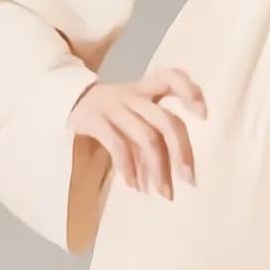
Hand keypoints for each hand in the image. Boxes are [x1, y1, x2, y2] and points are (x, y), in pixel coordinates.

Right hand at [67, 67, 206, 199]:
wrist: (66, 102)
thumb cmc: (111, 112)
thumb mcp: (133, 109)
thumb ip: (153, 128)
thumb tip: (178, 169)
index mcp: (145, 88)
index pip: (172, 76)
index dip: (190, 90)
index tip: (203, 115)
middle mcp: (132, 95)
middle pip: (165, 120)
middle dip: (181, 152)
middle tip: (189, 179)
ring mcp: (113, 106)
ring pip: (146, 137)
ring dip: (158, 169)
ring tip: (164, 192)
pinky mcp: (94, 120)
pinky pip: (117, 145)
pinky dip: (129, 167)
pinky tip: (135, 185)